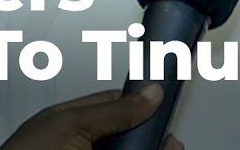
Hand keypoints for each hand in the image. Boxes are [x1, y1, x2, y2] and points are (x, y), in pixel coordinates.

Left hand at [0, 85, 183, 149]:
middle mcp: (79, 147)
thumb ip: (112, 111)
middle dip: (149, 138)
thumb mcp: (72, 126)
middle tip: (171, 142)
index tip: (164, 105)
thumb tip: (148, 94)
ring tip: (171, 148)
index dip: (139, 105)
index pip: (112, 106)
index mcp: (68, 123)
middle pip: (124, 138)